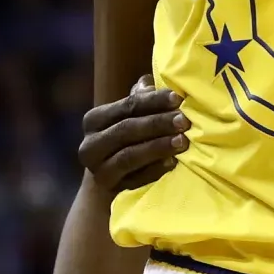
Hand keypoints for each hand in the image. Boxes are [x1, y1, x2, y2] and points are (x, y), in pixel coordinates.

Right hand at [78, 75, 189, 191]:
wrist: (116, 172)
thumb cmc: (131, 132)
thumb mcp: (132, 112)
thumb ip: (142, 96)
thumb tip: (153, 83)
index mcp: (93, 120)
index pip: (126, 105)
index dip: (153, 101)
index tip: (178, 98)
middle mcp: (89, 146)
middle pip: (126, 130)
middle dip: (157, 124)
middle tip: (184, 121)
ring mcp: (99, 170)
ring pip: (128, 156)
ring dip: (158, 147)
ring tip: (183, 141)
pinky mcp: (112, 190)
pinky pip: (136, 180)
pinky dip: (156, 170)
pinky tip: (174, 162)